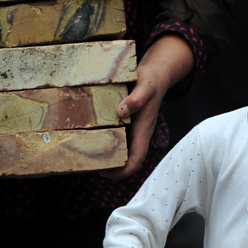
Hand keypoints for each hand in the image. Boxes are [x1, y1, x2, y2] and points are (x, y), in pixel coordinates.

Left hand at [102, 34, 193, 179]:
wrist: (157, 74)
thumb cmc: (151, 80)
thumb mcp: (144, 85)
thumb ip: (136, 98)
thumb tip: (121, 112)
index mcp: (143, 129)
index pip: (137, 159)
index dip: (123, 170)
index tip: (105, 173)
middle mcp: (139, 134)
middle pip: (130, 161)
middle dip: (113, 170)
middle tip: (90, 168)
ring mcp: (135, 131)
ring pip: (125, 153)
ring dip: (110, 160)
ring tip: (89, 159)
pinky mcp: (129, 125)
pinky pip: (120, 142)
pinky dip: (108, 147)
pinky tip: (93, 141)